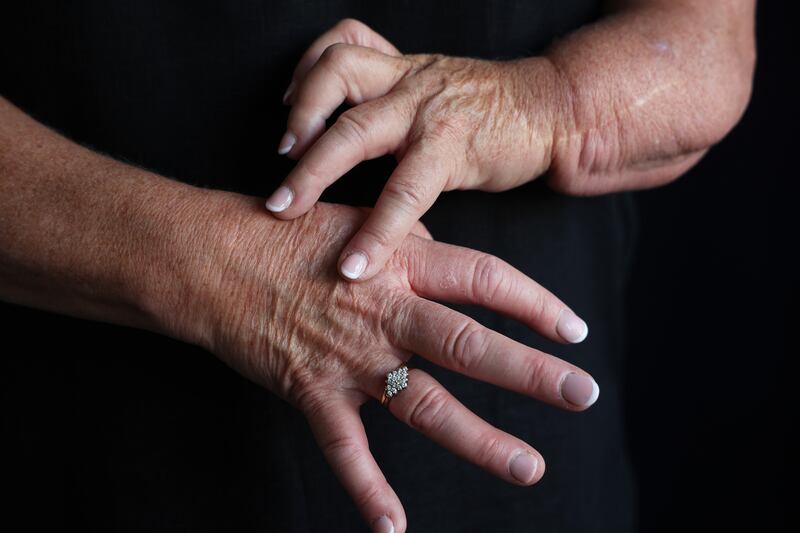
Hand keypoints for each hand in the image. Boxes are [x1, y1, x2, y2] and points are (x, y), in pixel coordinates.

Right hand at [176, 195, 594, 532]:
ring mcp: (351, 357)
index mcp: (402, 263)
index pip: (484, 280)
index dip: (534, 303)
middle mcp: (385, 312)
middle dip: (529, 372)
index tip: (575, 329)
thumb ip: (416, 243)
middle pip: (467, 344)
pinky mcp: (313, 390)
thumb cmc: (293, 233)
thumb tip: (459, 264)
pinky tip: (394, 526)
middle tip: (582, 393)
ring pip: (423, 404)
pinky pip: (344, 448)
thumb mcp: (363, 221)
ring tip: (529, 465)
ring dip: (479, 439)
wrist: (217, 258)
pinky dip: (367, 488)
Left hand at [266, 19, 565, 280]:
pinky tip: (359, 261)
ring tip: (287, 210)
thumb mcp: (436, 86)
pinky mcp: (452, 149)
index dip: (305, 75)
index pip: (342, 45)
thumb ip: (392, 97)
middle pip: (335, 81)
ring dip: (314, 171)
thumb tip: (340, 129)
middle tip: (271, 172)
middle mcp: (408, 81)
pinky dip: (378, 229)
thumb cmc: (489, 109)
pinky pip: (405, 189)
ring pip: (357, 129)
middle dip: (295, 126)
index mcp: (401, 68)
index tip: (286, 113)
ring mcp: (428, 111)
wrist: (552, 112)